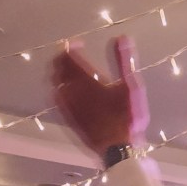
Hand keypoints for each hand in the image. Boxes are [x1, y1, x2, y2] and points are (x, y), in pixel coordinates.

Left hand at [52, 37, 148, 157]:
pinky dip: (57, 91)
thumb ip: (124, 61)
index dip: (71, 47)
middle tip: (69, 54)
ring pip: (55, 84)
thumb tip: (121, 37)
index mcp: (88, 80)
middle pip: (59, 69)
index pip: (70, 57)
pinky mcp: (69, 120)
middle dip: (62, 59)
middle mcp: (74, 92)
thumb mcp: (131, 86)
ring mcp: (70, 107)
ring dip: (58, 74)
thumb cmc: (128, 117)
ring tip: (64, 70)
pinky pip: (57, 102)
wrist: (118, 148)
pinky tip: (60, 92)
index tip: (78, 44)